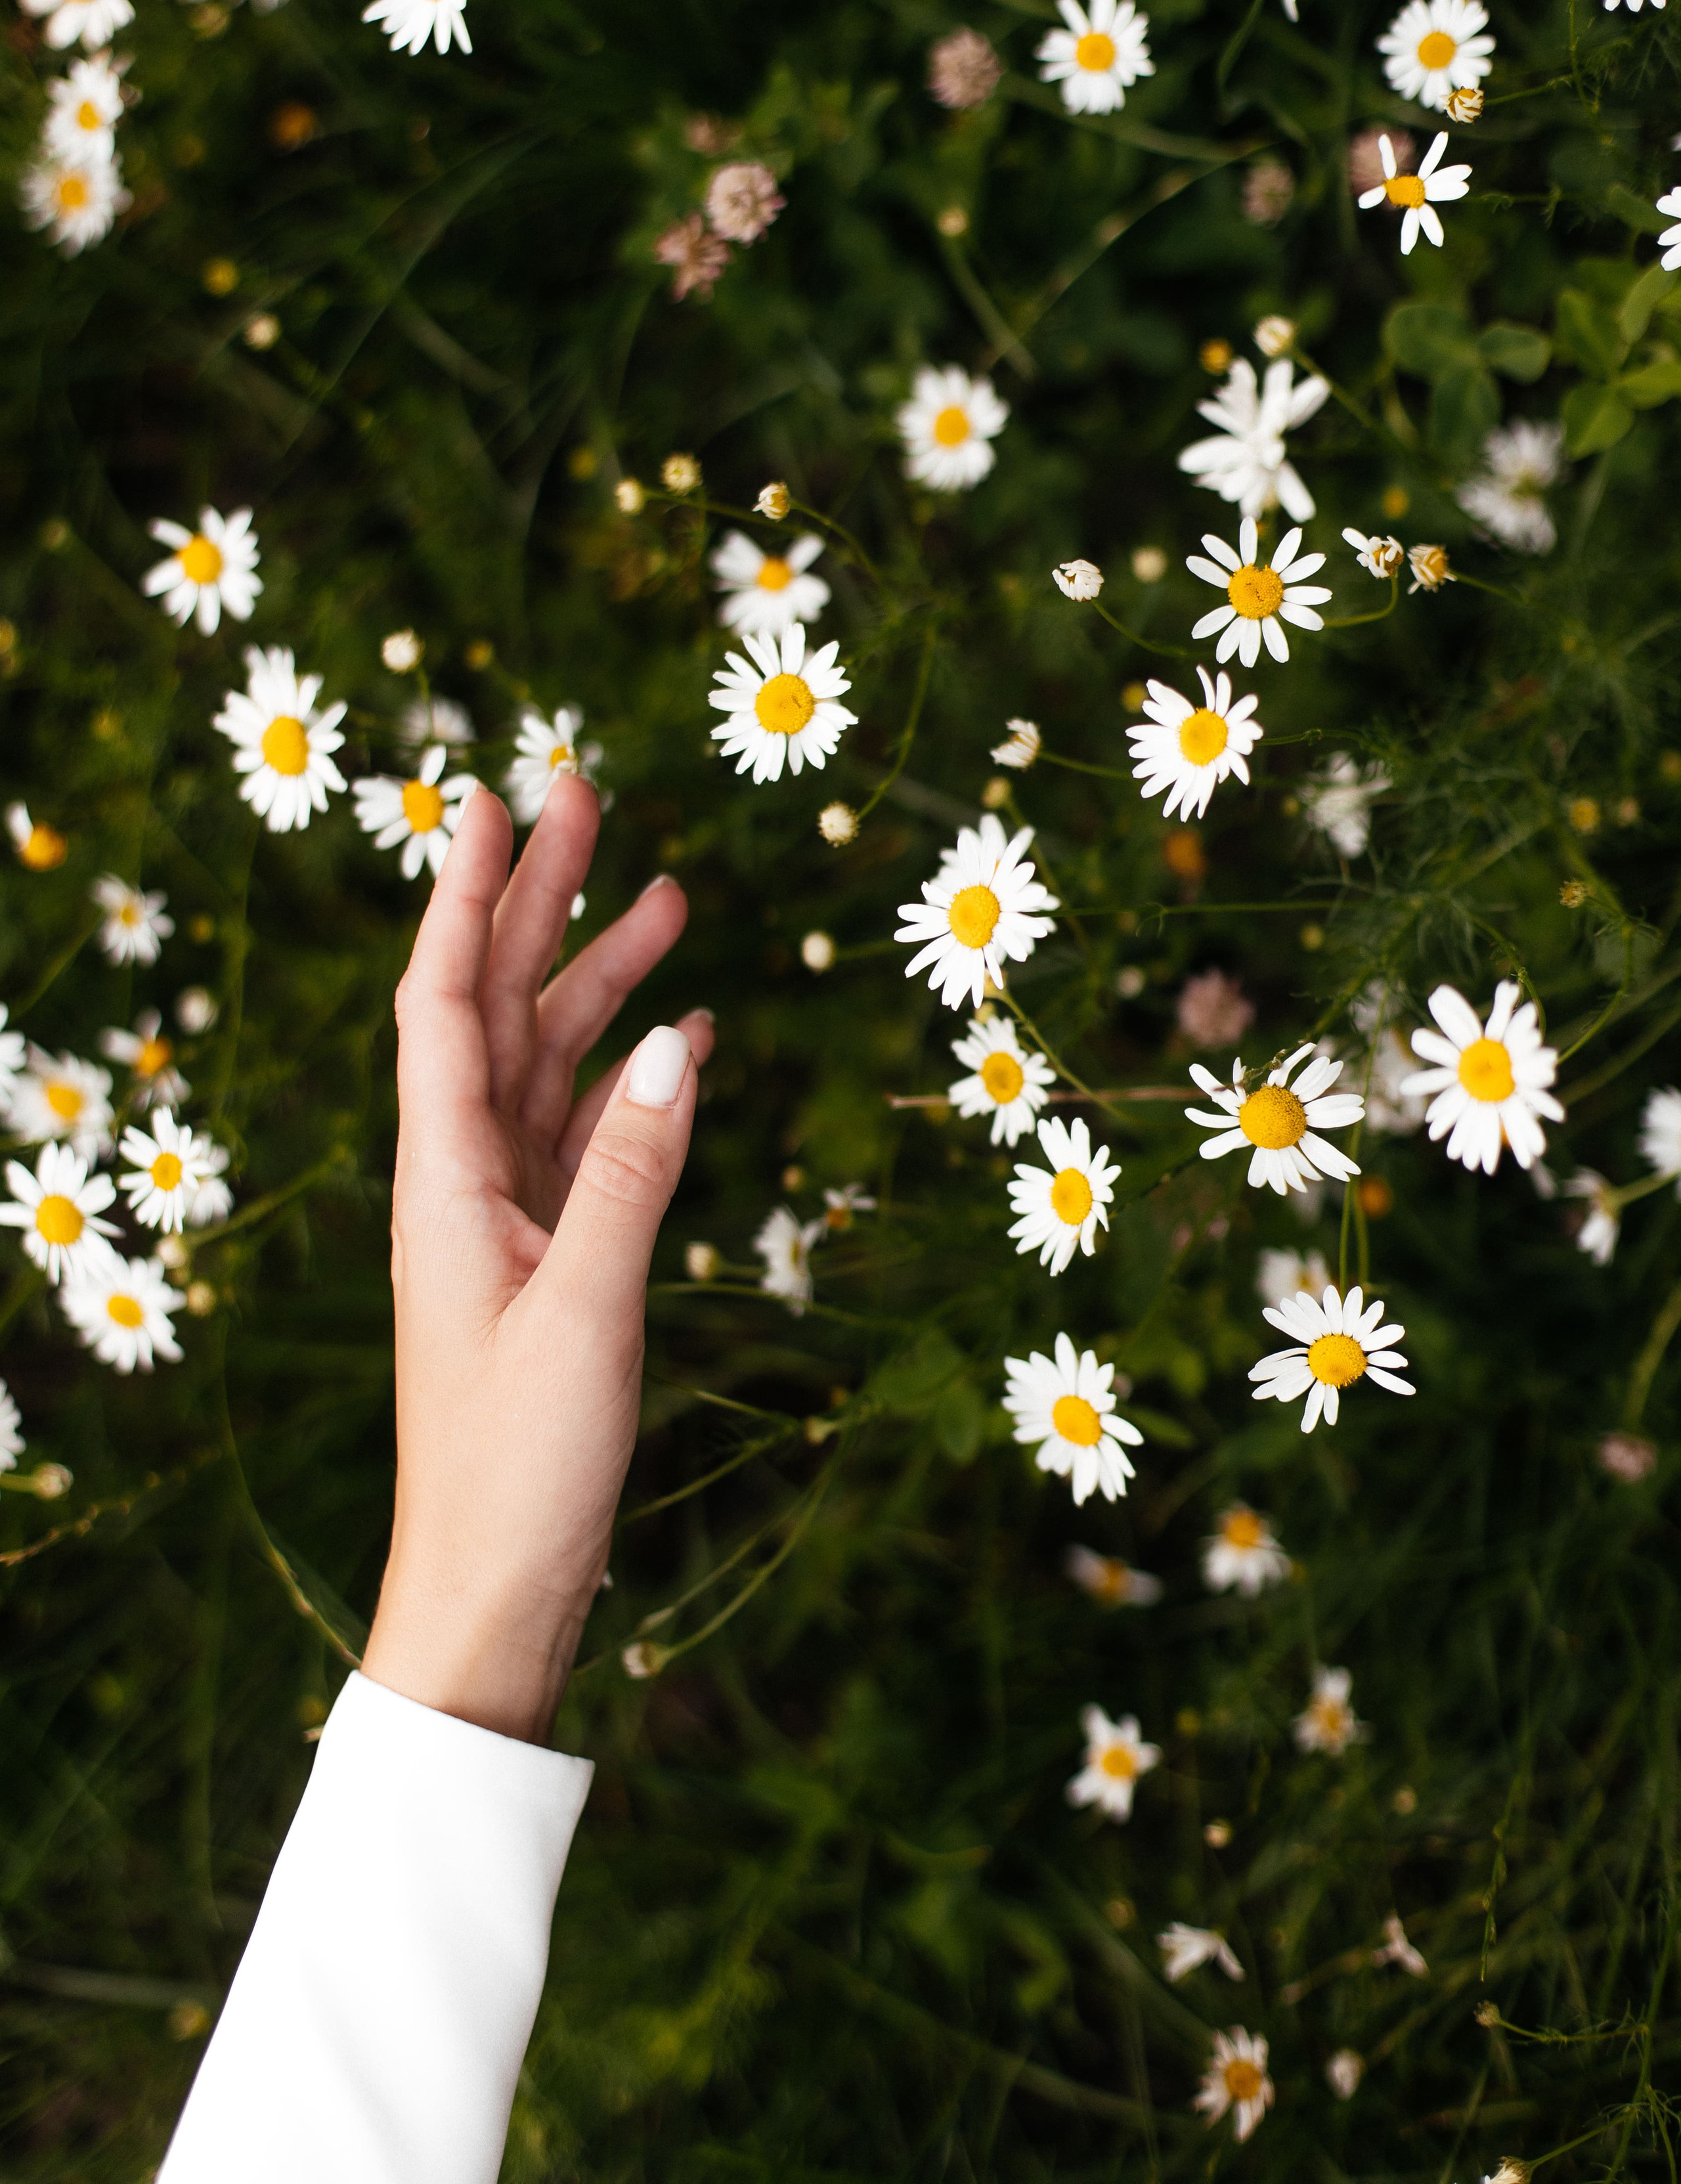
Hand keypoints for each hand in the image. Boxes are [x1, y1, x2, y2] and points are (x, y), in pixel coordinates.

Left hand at [361, 775, 712, 1743]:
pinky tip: (678, 1041)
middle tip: (584, 794)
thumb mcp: (588, 1313)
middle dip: (538, 901)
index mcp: (443, 1182)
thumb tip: (682, 1045)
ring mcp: (507, 1218)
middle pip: (497, 1007)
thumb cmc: (522, 1465)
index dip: (466, 897)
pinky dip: (630, 1081)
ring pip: (548, 1064)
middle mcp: (464, 1181)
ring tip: (661, 895)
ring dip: (597, 981)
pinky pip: (588, 1138)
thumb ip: (635, 1176)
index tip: (490, 801)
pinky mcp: (549, 1258)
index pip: (445, 1004)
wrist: (494, 1589)